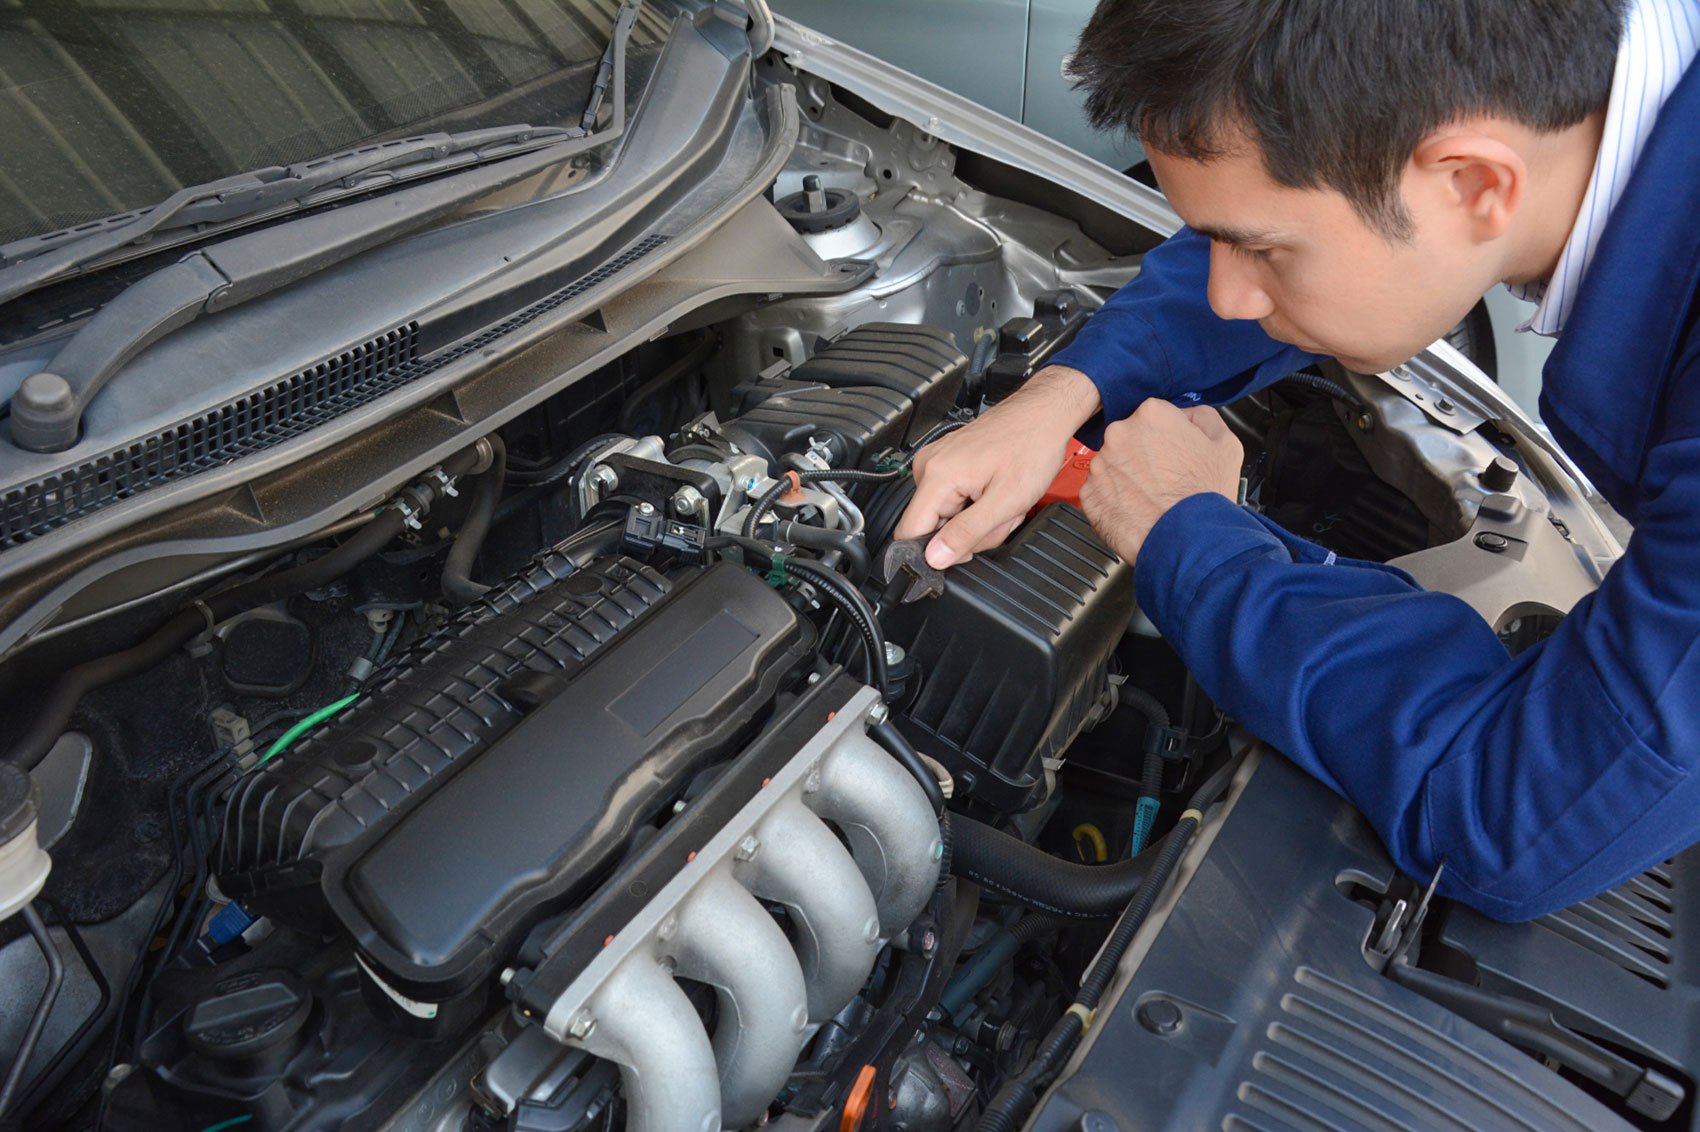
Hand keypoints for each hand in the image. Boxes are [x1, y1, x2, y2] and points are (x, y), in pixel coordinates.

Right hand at [895, 366, 1101, 567]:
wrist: (1044, 414)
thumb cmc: (1031, 447)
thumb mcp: (1005, 501)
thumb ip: (966, 533)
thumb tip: (934, 558)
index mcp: (937, 476)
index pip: (909, 533)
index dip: (936, 552)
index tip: (965, 549)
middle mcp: (929, 466)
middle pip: (933, 526)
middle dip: (969, 533)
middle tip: (1000, 516)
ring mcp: (938, 461)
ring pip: (947, 516)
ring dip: (978, 519)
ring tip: (1002, 501)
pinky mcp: (949, 461)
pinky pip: (954, 499)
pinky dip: (977, 503)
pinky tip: (996, 491)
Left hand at [1078, 399, 1242, 563]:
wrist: (1187, 541)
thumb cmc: (1206, 496)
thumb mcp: (1225, 444)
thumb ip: (1203, 418)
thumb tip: (1187, 415)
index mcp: (1151, 415)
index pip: (1155, 416)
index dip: (1167, 436)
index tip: (1173, 452)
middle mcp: (1119, 434)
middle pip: (1130, 438)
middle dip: (1143, 454)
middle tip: (1163, 477)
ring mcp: (1100, 465)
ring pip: (1113, 464)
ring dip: (1127, 476)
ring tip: (1151, 496)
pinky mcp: (1088, 494)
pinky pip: (1100, 491)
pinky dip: (1114, 499)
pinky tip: (1136, 509)